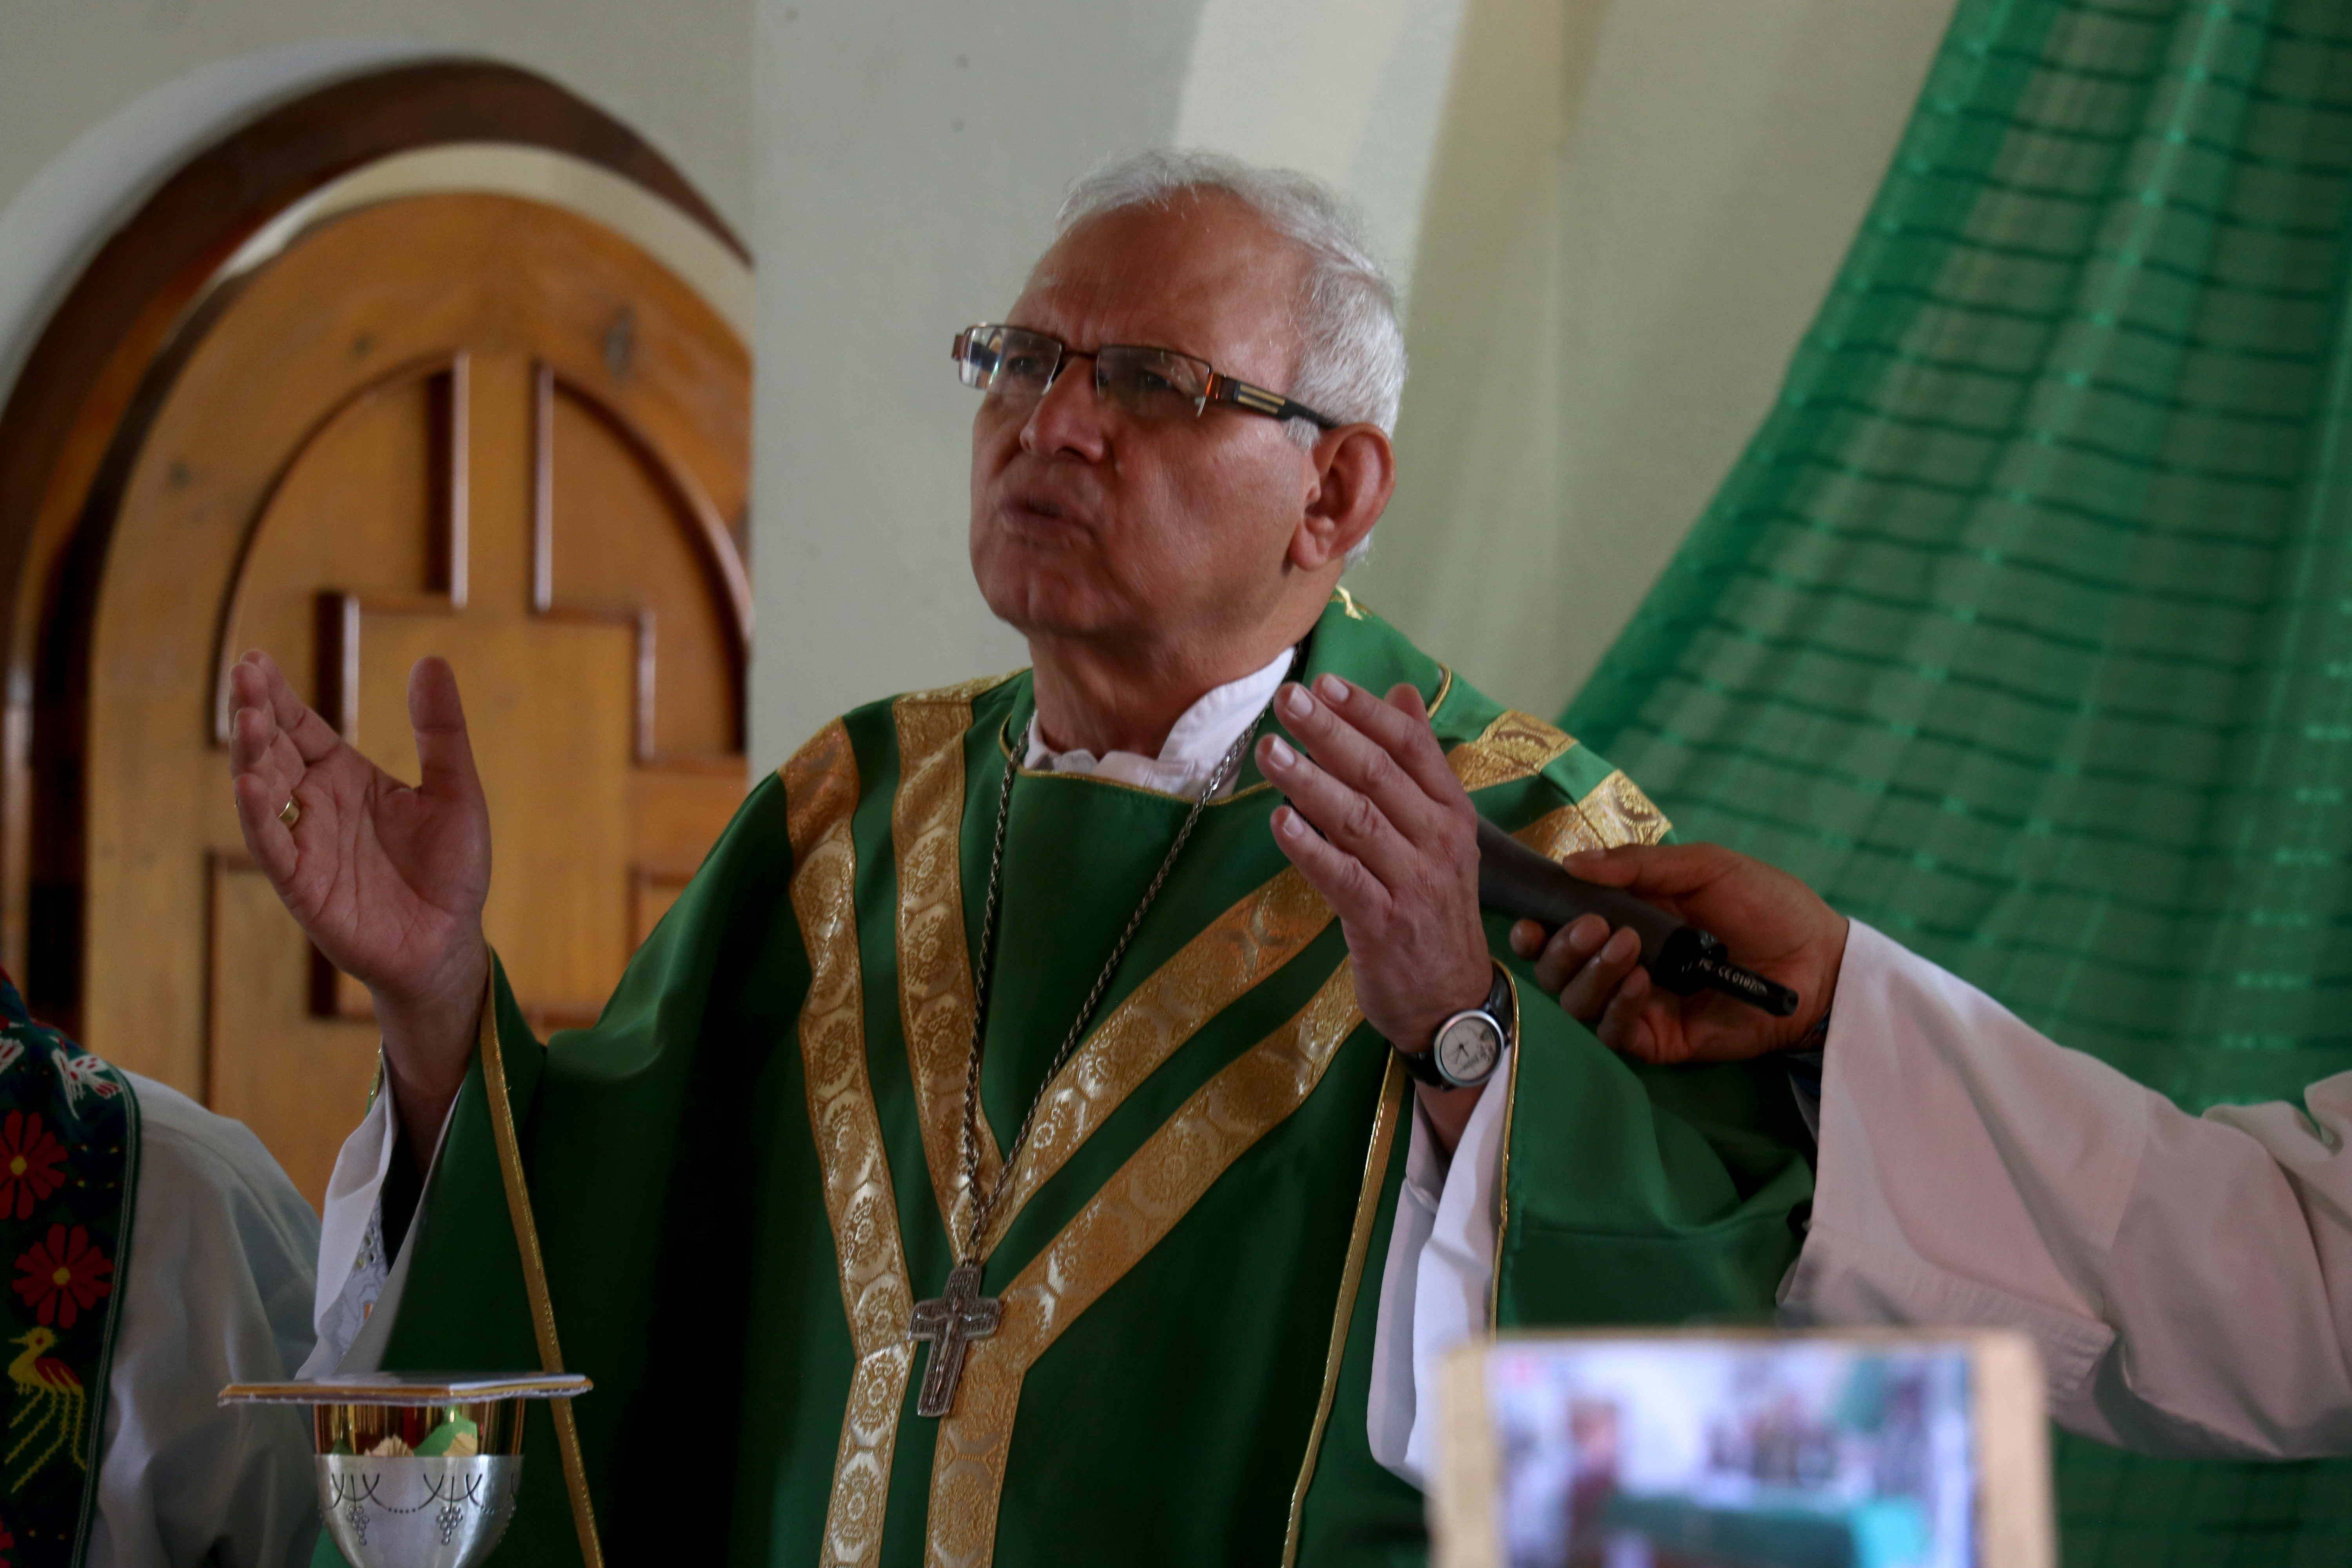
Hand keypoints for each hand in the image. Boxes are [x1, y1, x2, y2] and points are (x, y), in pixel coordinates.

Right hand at [228, 650, 491, 1153]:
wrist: (449, 941)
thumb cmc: (450, 869)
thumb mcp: (457, 790)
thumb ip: (442, 731)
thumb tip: (431, 660)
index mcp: (345, 777)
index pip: (299, 726)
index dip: (276, 694)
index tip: (256, 659)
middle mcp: (315, 805)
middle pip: (273, 750)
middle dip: (255, 712)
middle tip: (243, 674)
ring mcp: (304, 844)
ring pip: (263, 792)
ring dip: (251, 755)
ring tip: (247, 718)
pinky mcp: (302, 886)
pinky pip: (273, 847)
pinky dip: (258, 817)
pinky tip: (249, 786)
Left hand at [1255, 674, 1491, 1068]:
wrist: (1451, 998)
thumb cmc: (1433, 905)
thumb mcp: (1439, 831)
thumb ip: (1418, 761)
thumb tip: (1402, 690)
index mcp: (1452, 811)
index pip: (1412, 746)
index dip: (1366, 712)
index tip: (1323, 682)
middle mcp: (1439, 841)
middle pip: (1380, 774)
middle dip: (1329, 733)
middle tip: (1286, 701)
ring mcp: (1414, 883)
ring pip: (1358, 820)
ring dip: (1309, 782)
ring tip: (1269, 752)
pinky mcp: (1383, 924)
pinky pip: (1342, 877)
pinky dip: (1310, 848)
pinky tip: (1279, 821)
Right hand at [1508, 842, 1846, 1064]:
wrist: (1820, 960)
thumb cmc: (1767, 905)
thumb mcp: (1704, 867)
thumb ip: (1638, 866)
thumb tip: (1571, 864)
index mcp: (1626, 919)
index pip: (1560, 928)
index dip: (1536, 927)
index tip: (1529, 920)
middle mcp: (1622, 963)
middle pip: (1557, 969)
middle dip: (1562, 948)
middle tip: (1593, 927)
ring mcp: (1638, 1004)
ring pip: (1577, 1002)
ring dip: (1591, 974)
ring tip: (1628, 949)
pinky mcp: (1658, 1039)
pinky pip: (1613, 1033)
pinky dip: (1618, 1008)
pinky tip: (1643, 984)